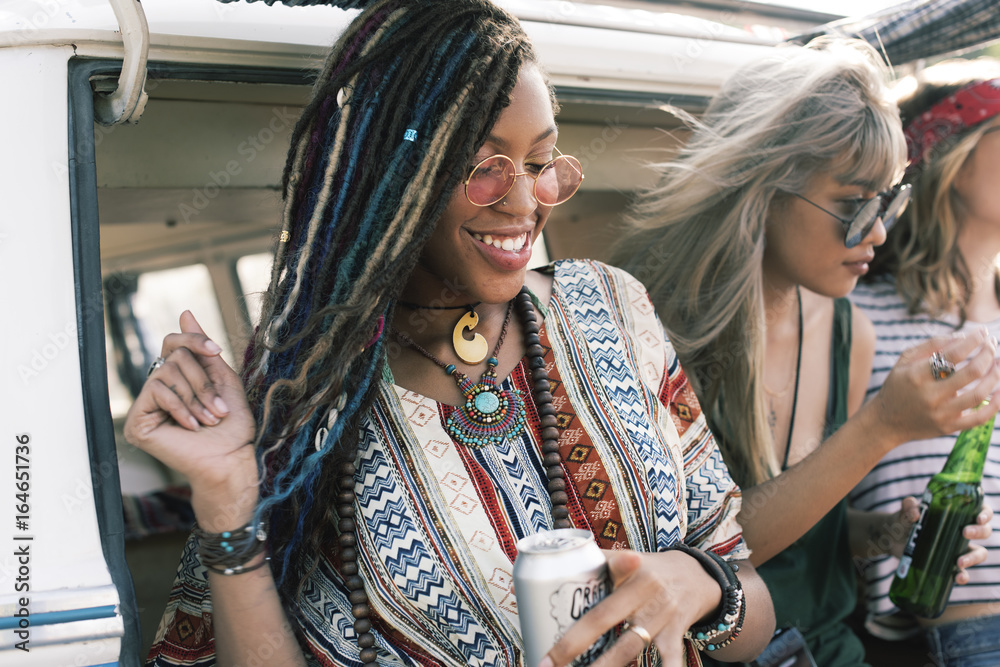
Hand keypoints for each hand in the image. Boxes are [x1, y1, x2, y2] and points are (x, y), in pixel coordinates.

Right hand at [123, 311, 258, 529]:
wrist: (231, 459)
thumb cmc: (232, 425)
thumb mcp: (223, 379)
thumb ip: (203, 348)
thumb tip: (185, 313)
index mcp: (178, 378)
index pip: (173, 342)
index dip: (194, 341)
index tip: (216, 350)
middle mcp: (158, 389)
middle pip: (174, 356)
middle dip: (203, 382)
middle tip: (218, 408)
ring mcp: (146, 406)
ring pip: (167, 372)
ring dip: (196, 397)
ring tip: (210, 419)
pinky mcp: (137, 422)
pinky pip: (156, 392)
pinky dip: (180, 408)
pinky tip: (191, 426)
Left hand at [539, 550, 719, 666]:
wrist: (696, 576)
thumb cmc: (648, 569)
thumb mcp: (625, 558)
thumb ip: (593, 560)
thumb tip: (545, 561)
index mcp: (627, 568)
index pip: (597, 572)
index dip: (576, 577)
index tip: (543, 593)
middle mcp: (644, 590)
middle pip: (603, 619)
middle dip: (572, 644)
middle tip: (546, 663)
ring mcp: (660, 614)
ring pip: (628, 646)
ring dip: (605, 665)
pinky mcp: (675, 635)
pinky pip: (669, 660)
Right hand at [869, 330, 999, 445]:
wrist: (885, 423)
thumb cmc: (897, 387)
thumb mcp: (904, 361)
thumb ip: (930, 346)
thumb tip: (962, 337)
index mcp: (917, 375)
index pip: (953, 354)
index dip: (973, 340)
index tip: (982, 332)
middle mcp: (930, 395)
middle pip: (972, 372)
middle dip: (988, 354)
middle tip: (992, 345)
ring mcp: (941, 413)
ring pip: (980, 394)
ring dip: (995, 375)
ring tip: (998, 364)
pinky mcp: (949, 427)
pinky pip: (980, 418)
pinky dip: (996, 404)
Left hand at [887, 497, 992, 582]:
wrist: (892, 538)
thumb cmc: (904, 520)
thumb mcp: (905, 511)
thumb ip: (909, 506)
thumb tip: (916, 514)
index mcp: (956, 514)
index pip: (980, 511)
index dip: (985, 514)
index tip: (978, 518)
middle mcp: (961, 531)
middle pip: (984, 531)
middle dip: (979, 532)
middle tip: (964, 532)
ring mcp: (957, 549)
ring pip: (979, 554)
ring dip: (973, 558)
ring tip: (959, 561)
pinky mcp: (949, 564)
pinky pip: (963, 572)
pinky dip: (963, 576)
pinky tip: (957, 577)